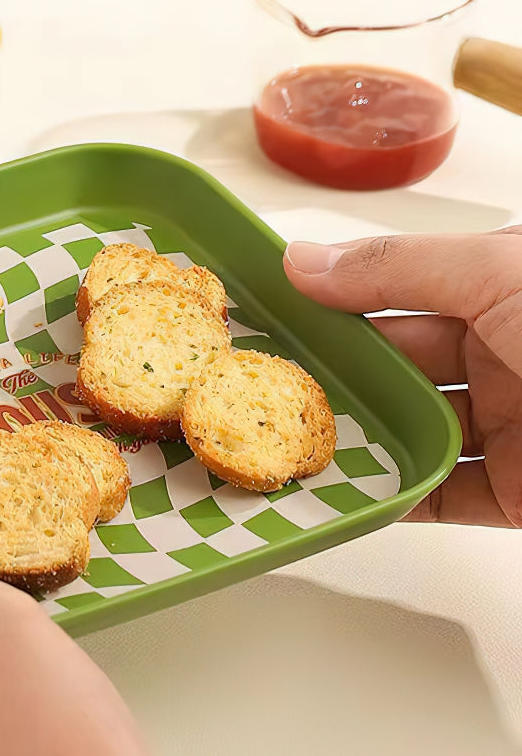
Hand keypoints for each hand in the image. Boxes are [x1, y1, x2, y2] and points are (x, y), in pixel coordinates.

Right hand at [284, 228, 521, 526]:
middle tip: (260, 378)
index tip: (268, 306)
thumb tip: (303, 260)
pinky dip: (396, 496)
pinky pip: (444, 494)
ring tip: (288, 437)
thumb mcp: (502, 276)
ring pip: (414, 429)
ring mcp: (519, 424)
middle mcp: (511, 351)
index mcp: (508, 285)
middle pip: (400, 361)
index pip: (400, 284)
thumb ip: (398, 268)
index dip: (334, 292)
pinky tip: (346, 491)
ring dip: (358, 436)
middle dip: (336, 369)